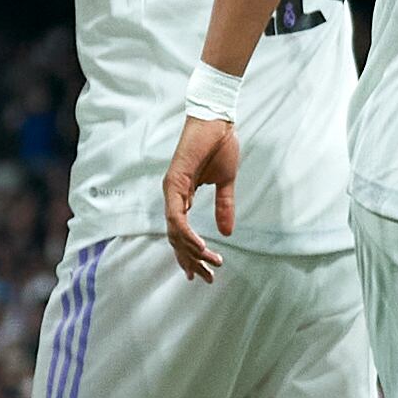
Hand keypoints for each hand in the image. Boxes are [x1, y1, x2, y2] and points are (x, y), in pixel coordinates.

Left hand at [161, 115, 237, 281]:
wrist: (217, 119)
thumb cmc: (220, 144)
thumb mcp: (225, 182)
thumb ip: (223, 206)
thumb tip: (226, 233)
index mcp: (182, 196)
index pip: (182, 233)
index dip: (191, 254)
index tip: (204, 272)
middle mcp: (173, 196)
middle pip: (176, 238)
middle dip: (191, 261)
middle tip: (207, 279)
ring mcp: (171, 189)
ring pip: (176, 231)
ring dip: (193, 250)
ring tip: (210, 264)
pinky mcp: (174, 182)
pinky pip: (178, 215)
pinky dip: (187, 233)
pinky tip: (200, 245)